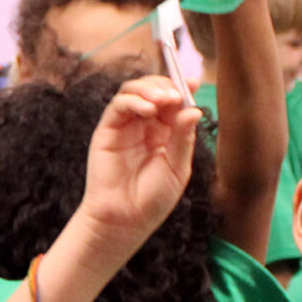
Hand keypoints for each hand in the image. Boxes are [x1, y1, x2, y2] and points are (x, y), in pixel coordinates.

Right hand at [76, 76, 199, 241]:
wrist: (124, 219)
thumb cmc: (152, 199)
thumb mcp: (177, 168)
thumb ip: (183, 138)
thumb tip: (194, 110)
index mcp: (166, 132)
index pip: (173, 101)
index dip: (182, 88)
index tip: (194, 82)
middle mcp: (145, 124)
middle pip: (153, 89)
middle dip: (166, 86)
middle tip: (175, 95)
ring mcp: (125, 125)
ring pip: (133, 90)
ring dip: (149, 88)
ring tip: (162, 100)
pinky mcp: (107, 129)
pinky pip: (118, 105)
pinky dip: (133, 100)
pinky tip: (148, 109)